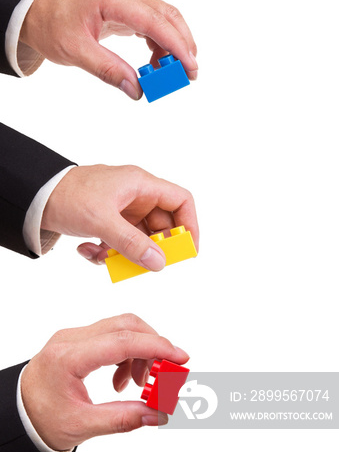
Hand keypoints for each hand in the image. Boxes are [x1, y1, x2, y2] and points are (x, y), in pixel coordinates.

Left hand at [20, 0, 197, 99]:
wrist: (37, 11)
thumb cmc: (51, 26)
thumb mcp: (75, 52)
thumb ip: (108, 70)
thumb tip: (137, 90)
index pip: (153, 20)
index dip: (176, 44)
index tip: (189, 67)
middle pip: (166, 14)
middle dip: (182, 44)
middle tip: (189, 74)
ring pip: (163, 16)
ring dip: (173, 43)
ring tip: (171, 72)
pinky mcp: (126, 5)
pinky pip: (152, 20)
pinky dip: (160, 40)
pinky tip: (157, 61)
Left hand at [21, 314, 188, 450]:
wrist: (18, 413)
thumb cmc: (43, 418)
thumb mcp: (82, 425)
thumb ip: (123, 418)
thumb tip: (158, 414)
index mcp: (68, 357)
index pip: (121, 341)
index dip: (156, 347)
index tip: (180, 358)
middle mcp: (71, 338)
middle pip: (125, 325)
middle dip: (153, 346)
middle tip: (168, 372)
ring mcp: (74, 335)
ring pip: (121, 328)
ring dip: (140, 352)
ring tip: (140, 385)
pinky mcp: (78, 338)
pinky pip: (112, 335)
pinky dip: (127, 353)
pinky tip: (124, 381)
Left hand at [41, 164, 198, 269]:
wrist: (35, 196)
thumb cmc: (69, 196)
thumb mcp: (101, 221)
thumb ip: (132, 243)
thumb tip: (159, 263)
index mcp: (140, 185)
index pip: (180, 200)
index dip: (190, 225)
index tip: (187, 251)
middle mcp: (135, 195)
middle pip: (161, 224)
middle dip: (152, 248)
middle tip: (144, 266)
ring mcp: (121, 209)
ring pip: (139, 238)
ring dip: (125, 254)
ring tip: (104, 258)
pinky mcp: (107, 221)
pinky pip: (119, 242)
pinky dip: (107, 253)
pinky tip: (88, 251)